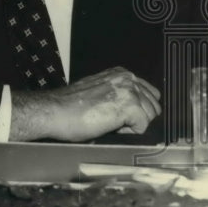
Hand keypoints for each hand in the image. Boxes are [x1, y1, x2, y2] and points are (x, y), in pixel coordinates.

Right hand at [10, 67, 160, 141]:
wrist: (54, 112)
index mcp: (120, 73)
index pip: (149, 94)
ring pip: (150, 117)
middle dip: (138, 118)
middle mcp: (128, 78)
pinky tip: (110, 127)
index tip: (120, 115)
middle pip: (153, 106)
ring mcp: (130, 90)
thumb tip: (131, 109)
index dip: (136, 110)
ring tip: (109, 123)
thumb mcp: (97, 91)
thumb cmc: (69, 107)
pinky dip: (129, 133)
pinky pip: (143, 127)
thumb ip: (117, 93)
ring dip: (133, 125)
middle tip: (112, 121)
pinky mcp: (130, 106)